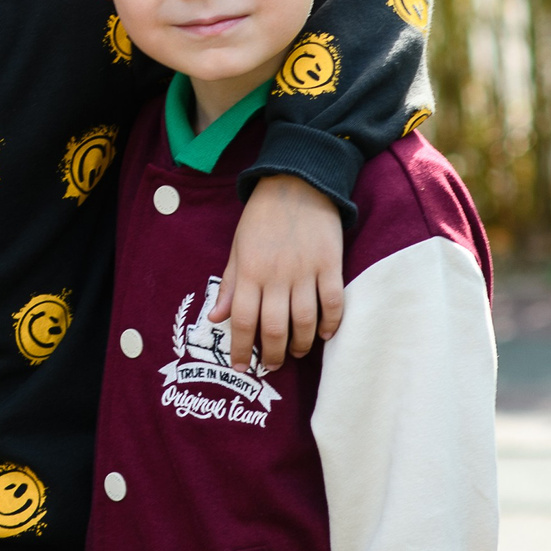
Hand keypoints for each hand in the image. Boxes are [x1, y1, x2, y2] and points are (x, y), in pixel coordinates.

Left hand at [212, 174, 344, 370]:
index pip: (242, 321)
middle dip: (273, 354)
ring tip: (296, 353)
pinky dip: (331, 322)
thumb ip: (230, 285)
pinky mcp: (331, 264)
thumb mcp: (237, 248)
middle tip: (272, 366)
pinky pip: (334, 301)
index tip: (241, 367)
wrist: (297, 183)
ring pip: (305, 321)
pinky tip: (325, 334)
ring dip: (301, 345)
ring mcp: (305, 271)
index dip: (241, 349)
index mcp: (249, 272)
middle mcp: (276, 276)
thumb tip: (216, 318)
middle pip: (274, 328)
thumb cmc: (261, 218)